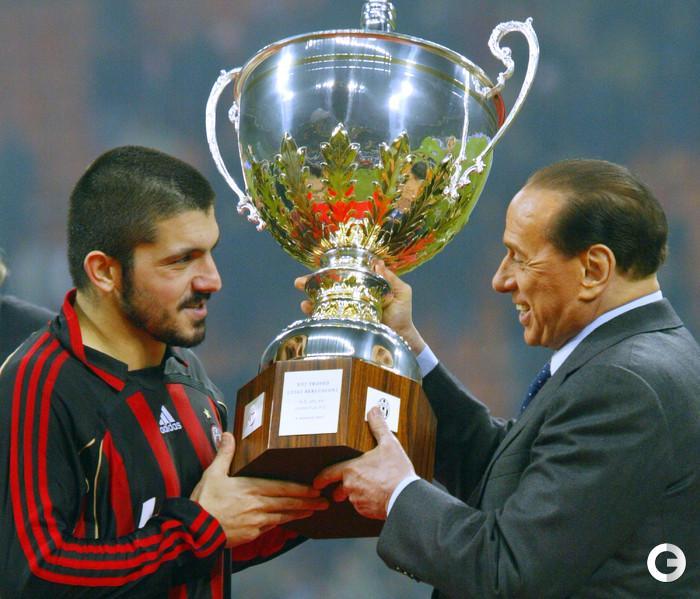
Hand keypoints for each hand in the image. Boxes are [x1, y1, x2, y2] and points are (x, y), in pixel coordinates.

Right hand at [191, 433, 327, 547]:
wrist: (195, 529)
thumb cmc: (205, 500)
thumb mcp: (214, 473)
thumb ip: (225, 453)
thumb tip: (229, 434)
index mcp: (252, 488)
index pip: (283, 488)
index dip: (301, 489)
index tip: (316, 489)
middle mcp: (258, 505)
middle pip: (288, 503)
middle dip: (308, 502)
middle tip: (324, 502)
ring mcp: (256, 521)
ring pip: (283, 516)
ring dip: (300, 514)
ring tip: (313, 512)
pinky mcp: (251, 533)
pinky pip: (271, 527)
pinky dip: (282, 523)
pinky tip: (288, 521)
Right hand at [294, 261, 425, 353]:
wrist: (401, 337)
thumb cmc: (401, 313)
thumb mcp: (400, 292)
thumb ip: (390, 279)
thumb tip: (378, 263)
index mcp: (362, 285)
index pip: (342, 274)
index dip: (329, 270)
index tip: (317, 267)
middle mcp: (350, 296)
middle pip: (327, 287)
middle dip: (310, 283)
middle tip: (299, 282)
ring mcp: (346, 310)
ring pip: (323, 302)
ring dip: (310, 300)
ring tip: (304, 301)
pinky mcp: (345, 324)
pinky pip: (328, 319)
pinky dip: (316, 315)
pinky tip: (310, 311)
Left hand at [313, 407, 415, 519]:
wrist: (405, 497)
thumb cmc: (396, 472)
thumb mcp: (389, 444)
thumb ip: (379, 426)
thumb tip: (374, 410)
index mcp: (351, 470)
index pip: (328, 474)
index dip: (321, 479)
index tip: (316, 483)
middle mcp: (350, 487)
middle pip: (338, 490)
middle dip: (336, 491)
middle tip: (336, 493)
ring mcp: (358, 501)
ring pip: (351, 498)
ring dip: (354, 495)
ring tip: (363, 491)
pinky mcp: (367, 512)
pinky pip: (362, 507)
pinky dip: (366, 503)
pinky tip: (374, 498)